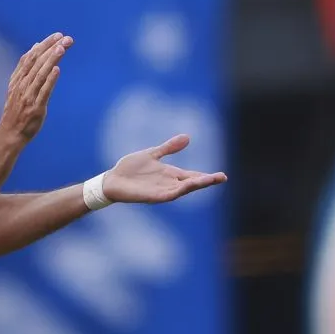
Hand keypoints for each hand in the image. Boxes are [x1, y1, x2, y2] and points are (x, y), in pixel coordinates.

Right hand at [0, 32, 73, 143]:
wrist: (10, 133)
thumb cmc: (16, 110)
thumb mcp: (17, 86)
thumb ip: (26, 68)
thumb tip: (36, 47)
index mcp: (17, 79)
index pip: (30, 57)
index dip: (43, 45)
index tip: (57, 35)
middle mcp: (22, 86)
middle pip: (36, 62)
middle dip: (51, 48)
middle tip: (65, 38)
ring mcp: (28, 96)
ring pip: (40, 74)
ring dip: (51, 60)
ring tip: (61, 48)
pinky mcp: (36, 107)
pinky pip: (43, 91)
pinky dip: (49, 80)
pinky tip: (57, 70)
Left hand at [102, 134, 226, 203]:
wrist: (112, 180)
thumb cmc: (130, 168)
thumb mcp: (152, 154)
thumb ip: (169, 148)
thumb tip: (188, 137)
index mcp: (170, 174)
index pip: (193, 176)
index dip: (206, 176)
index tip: (222, 176)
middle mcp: (169, 183)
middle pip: (192, 183)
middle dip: (206, 181)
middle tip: (222, 177)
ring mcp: (162, 190)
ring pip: (183, 189)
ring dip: (196, 185)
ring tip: (209, 180)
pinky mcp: (153, 196)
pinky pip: (169, 194)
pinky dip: (179, 190)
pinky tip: (187, 187)